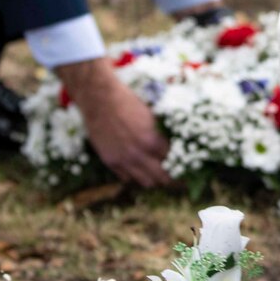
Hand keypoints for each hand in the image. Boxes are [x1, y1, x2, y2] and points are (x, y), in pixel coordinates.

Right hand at [59, 59, 172, 188]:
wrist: (99, 98)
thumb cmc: (127, 101)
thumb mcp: (151, 115)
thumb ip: (160, 135)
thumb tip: (171, 146)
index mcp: (151, 140)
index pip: (172, 161)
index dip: (177, 161)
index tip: (180, 161)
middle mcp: (138, 154)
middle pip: (161, 178)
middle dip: (169, 176)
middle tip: (173, 173)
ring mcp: (123, 160)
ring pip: (145, 182)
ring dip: (153, 177)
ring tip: (155, 171)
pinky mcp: (110, 161)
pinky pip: (126, 177)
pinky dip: (134, 175)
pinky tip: (137, 166)